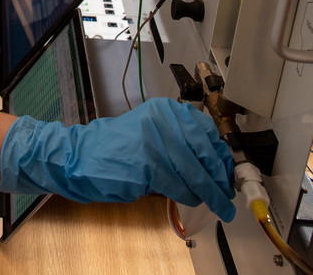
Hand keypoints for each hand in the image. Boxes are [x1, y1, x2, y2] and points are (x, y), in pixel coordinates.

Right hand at [0, 98, 236, 221]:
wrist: (84, 157)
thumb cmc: (119, 148)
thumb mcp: (152, 132)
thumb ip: (180, 140)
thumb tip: (215, 161)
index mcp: (167, 110)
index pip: (207, 132)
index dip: (222, 156)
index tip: (228, 171)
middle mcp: (164, 121)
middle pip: (205, 154)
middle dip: (220, 178)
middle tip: (226, 193)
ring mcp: (156, 142)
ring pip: (196, 173)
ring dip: (208, 192)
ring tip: (215, 202)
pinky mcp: (149, 165)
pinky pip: (180, 185)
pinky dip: (189, 196)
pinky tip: (191, 200)